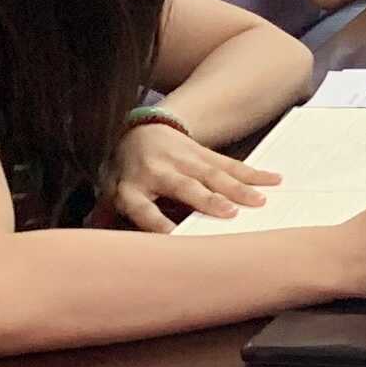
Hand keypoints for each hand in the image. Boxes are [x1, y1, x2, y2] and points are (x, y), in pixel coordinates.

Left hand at [104, 118, 273, 232]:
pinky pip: (229, 163)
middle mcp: (159, 172)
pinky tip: (271, 180)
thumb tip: (94, 239)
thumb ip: (105, 215)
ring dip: (237, 188)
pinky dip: (251, 173)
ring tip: (258, 200)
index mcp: (132, 187)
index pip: (143, 208)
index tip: (173, 236)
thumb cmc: (126, 168)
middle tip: (230, 213)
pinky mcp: (204, 153)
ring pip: (213, 174)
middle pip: (184, 187)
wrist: (143, 128)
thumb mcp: (109, 189)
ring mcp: (184, 160)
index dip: (157, 222)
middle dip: (208, 199)